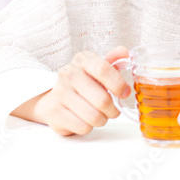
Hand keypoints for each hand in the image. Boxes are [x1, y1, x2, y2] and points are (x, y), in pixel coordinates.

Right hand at [15, 46, 130, 136]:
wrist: (56, 99)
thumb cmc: (84, 83)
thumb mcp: (99, 69)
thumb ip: (114, 60)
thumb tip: (125, 52)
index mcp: (83, 60)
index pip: (103, 69)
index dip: (118, 84)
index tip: (125, 93)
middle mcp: (68, 74)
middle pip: (102, 100)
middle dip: (113, 109)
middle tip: (112, 110)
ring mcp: (59, 93)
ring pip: (94, 116)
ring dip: (102, 119)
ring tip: (99, 115)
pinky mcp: (55, 113)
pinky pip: (83, 127)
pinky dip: (89, 127)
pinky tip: (85, 119)